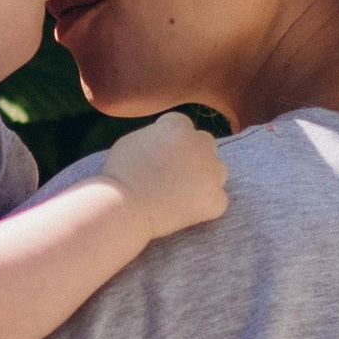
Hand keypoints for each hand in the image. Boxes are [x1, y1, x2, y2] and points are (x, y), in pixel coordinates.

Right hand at [106, 110, 227, 237]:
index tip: (161, 157)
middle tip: (174, 175)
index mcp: (178, 126)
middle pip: (205, 144)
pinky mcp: (215, 198)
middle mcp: (200, 143)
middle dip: (194, 156)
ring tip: (180, 195)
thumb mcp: (132, 141)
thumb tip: (164, 143)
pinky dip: (206, 207)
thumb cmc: (120, 174)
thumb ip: (155, 137)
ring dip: (205, 179)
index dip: (171, 142)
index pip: (183, 126)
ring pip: (218, 171)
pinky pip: (218, 201)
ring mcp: (211, 171)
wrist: (124, 205)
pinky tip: (186, 212)